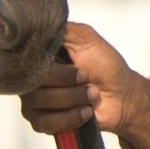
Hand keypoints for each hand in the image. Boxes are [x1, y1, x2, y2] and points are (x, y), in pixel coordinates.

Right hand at [22, 21, 149, 148]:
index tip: (79, 68)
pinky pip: (45, 123)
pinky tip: (85, 112)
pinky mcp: (41, 122)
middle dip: (68, 85)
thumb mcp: (87, 38)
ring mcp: (33, 101)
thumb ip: (63, 29)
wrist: (121, 97)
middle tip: (88, 80)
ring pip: (39, 103)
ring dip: (73, 100)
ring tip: (92, 96)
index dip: (54, 68)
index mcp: (40, 58)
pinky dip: (70, 118)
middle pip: (33, 84)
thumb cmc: (106, 66)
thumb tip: (38, 25)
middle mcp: (32, 78)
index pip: (28, 61)